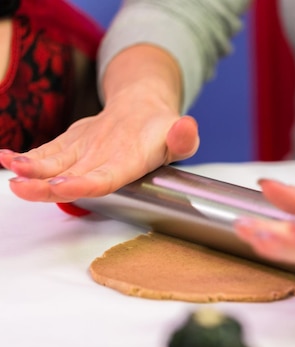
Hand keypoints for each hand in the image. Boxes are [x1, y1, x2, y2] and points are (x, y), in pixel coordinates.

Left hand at [0, 87, 198, 201]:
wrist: (145, 119)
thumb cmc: (162, 130)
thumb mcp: (179, 130)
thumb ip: (183, 135)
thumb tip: (186, 129)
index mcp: (128, 167)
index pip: (104, 181)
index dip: (83, 186)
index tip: (62, 187)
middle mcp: (101, 167)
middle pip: (70, 183)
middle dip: (44, 188)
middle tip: (22, 186)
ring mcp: (82, 159)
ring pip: (53, 171)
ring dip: (30, 173)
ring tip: (10, 169)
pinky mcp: (68, 149)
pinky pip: (43, 156)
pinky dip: (23, 158)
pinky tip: (5, 157)